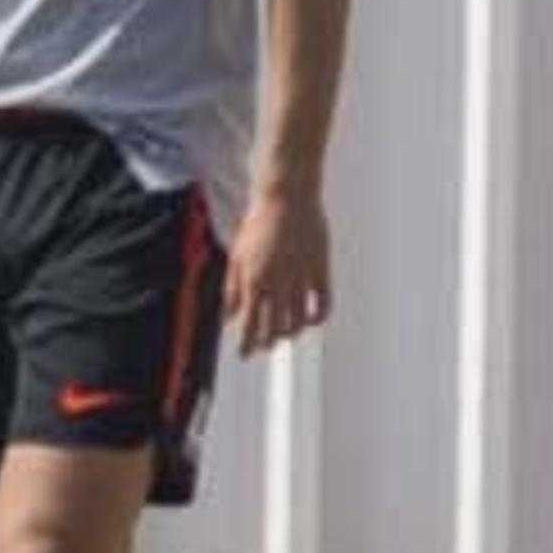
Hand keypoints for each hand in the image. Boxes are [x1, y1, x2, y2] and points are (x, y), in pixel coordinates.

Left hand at [225, 188, 331, 355]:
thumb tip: (229, 317)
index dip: (247, 344)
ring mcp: (302, 279)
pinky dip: (317, 317)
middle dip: (267, 342)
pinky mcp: (321, 271)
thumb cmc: (259, 223)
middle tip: (263, 347)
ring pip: (298, 321)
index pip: (250, 325)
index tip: (244, 355)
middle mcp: (279, 285)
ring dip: (290, 333)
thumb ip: (233, 289)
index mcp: (254, 281)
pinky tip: (311, 321)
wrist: (287, 198)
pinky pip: (323, 304)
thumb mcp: (237, 255)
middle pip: (274, 328)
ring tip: (284, 336)